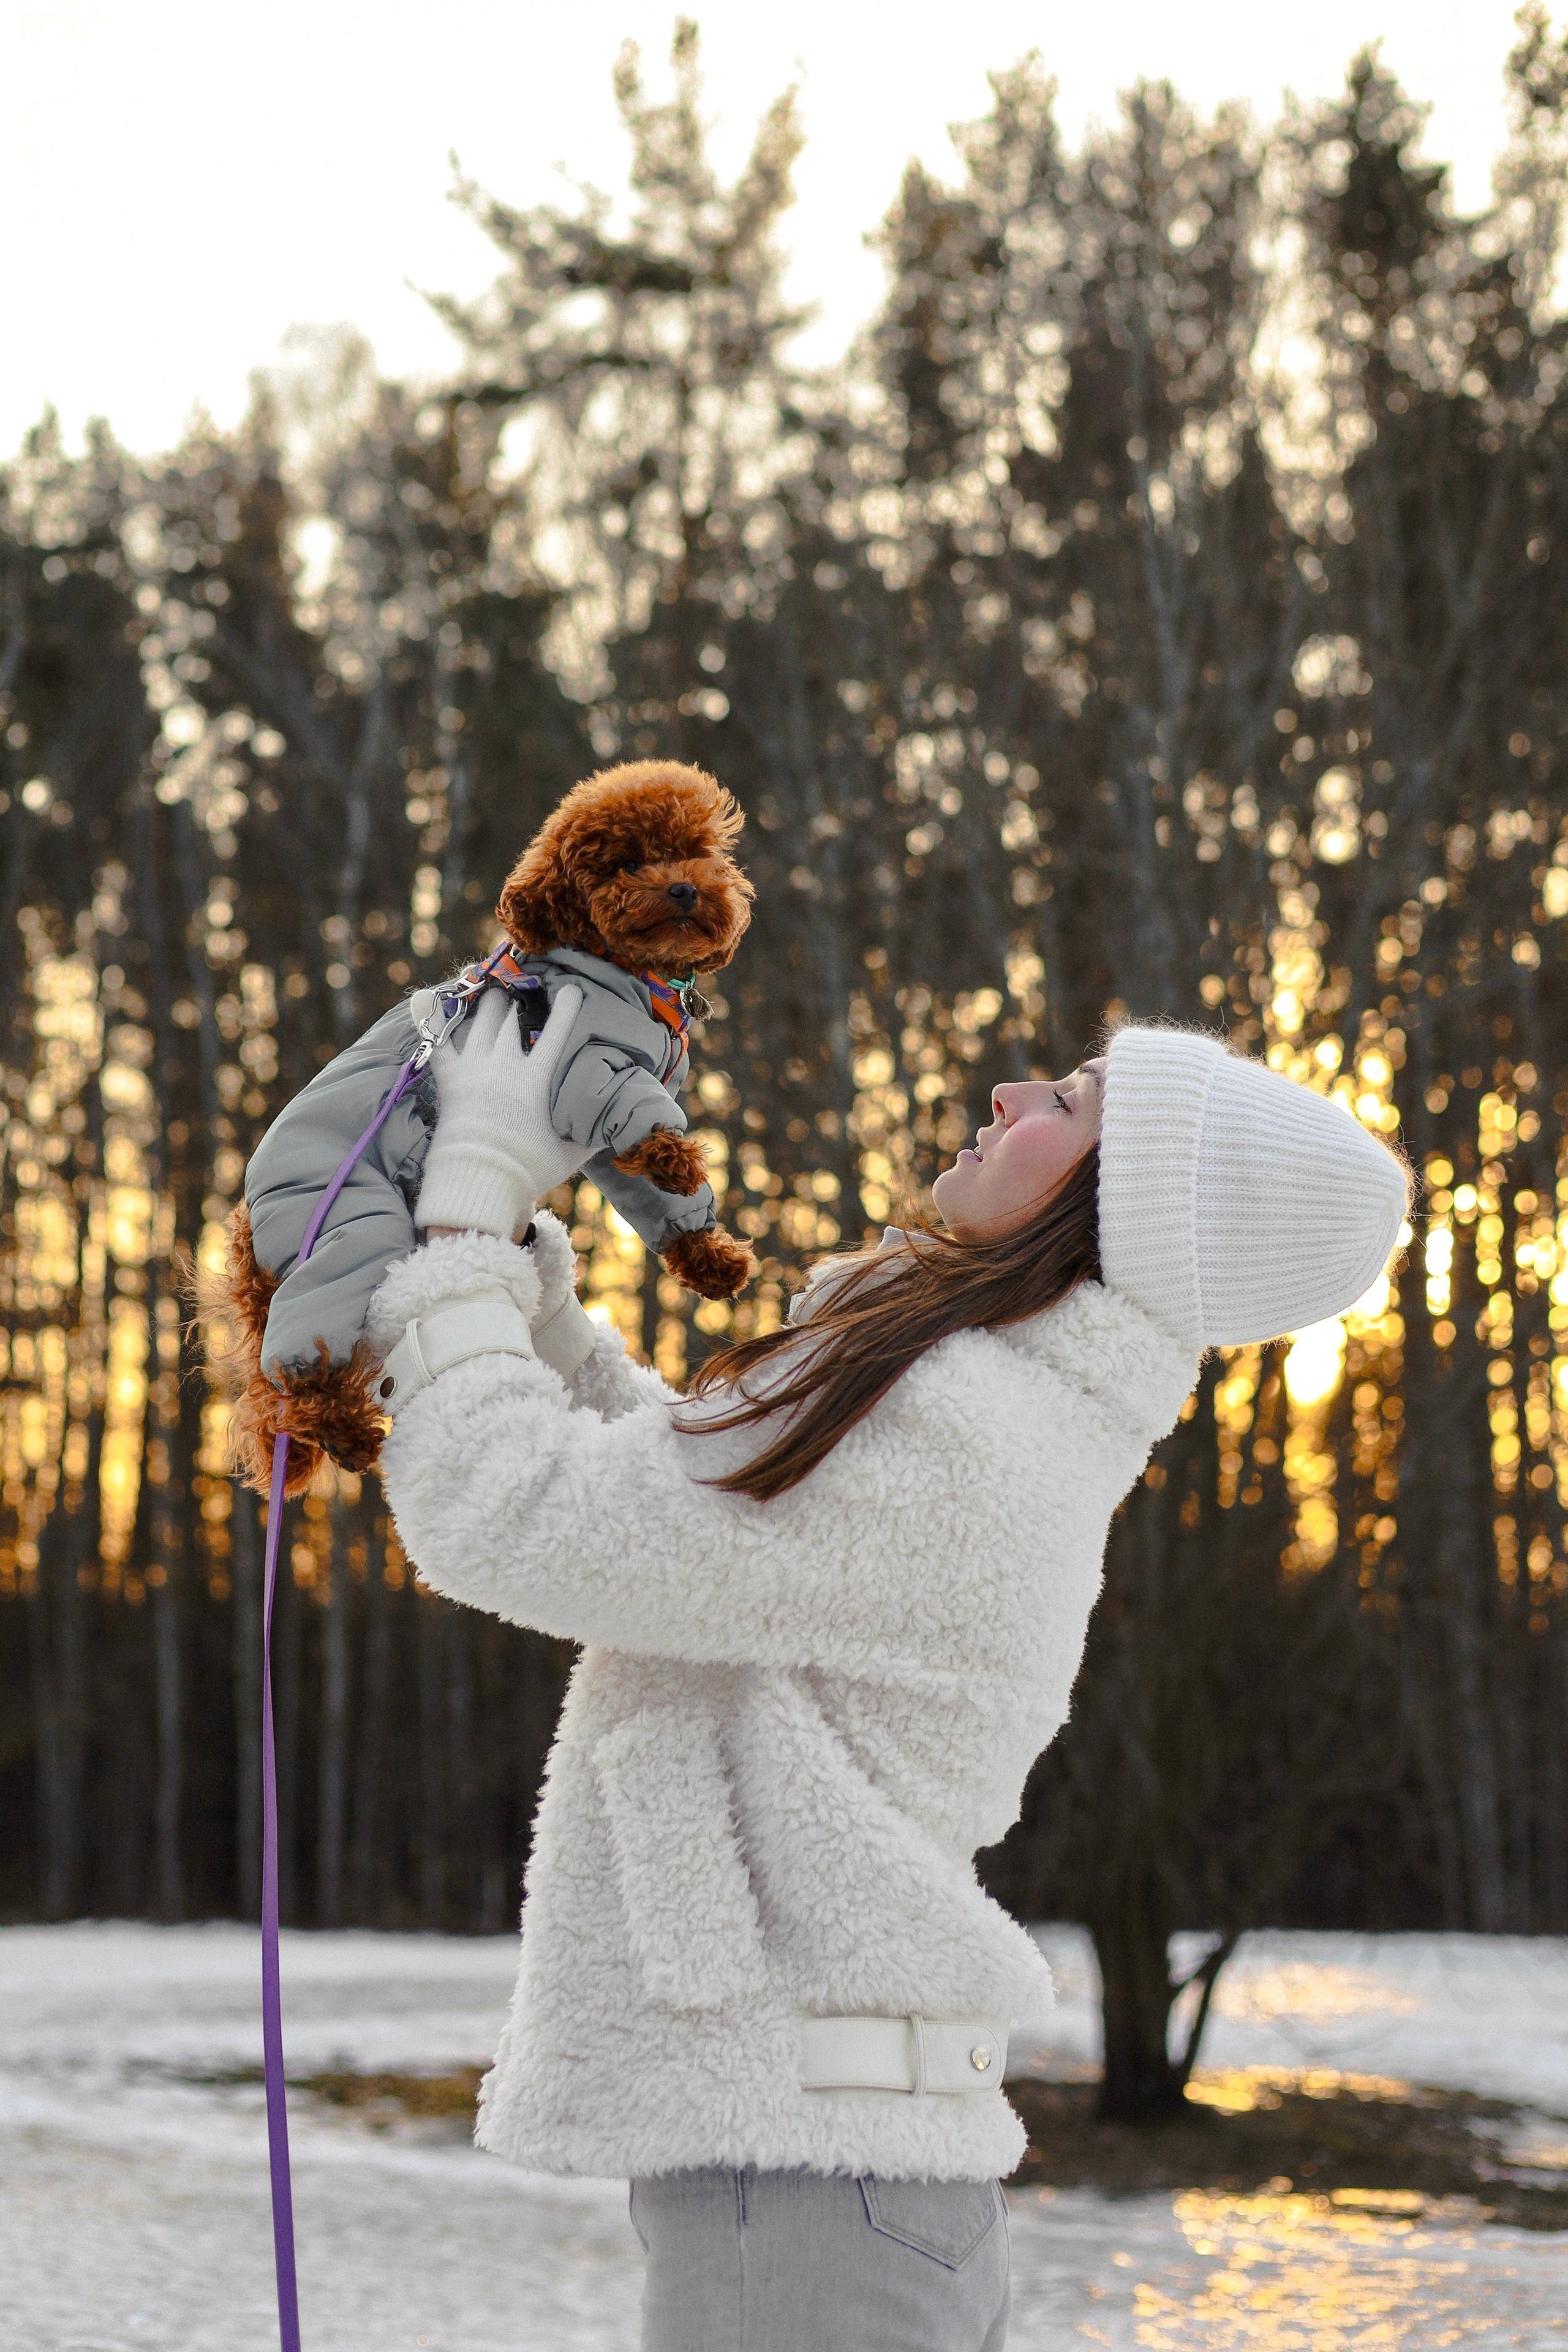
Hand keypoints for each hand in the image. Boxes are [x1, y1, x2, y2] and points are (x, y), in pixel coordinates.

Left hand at [415, 984, 583, 1238]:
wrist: (478, 1181)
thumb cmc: (528, 1169)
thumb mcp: (571, 1153)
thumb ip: (594, 1131)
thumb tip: (618, 1119)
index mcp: (537, 1079)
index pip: (556, 1032)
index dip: (566, 1007)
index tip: (571, 988)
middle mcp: (505, 1065)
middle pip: (514, 1018)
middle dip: (522, 999)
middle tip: (527, 988)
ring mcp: (475, 1068)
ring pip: (483, 1020)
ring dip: (492, 1004)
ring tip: (497, 993)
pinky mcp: (449, 1079)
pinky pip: (438, 1042)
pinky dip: (434, 1021)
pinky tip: (426, 999)